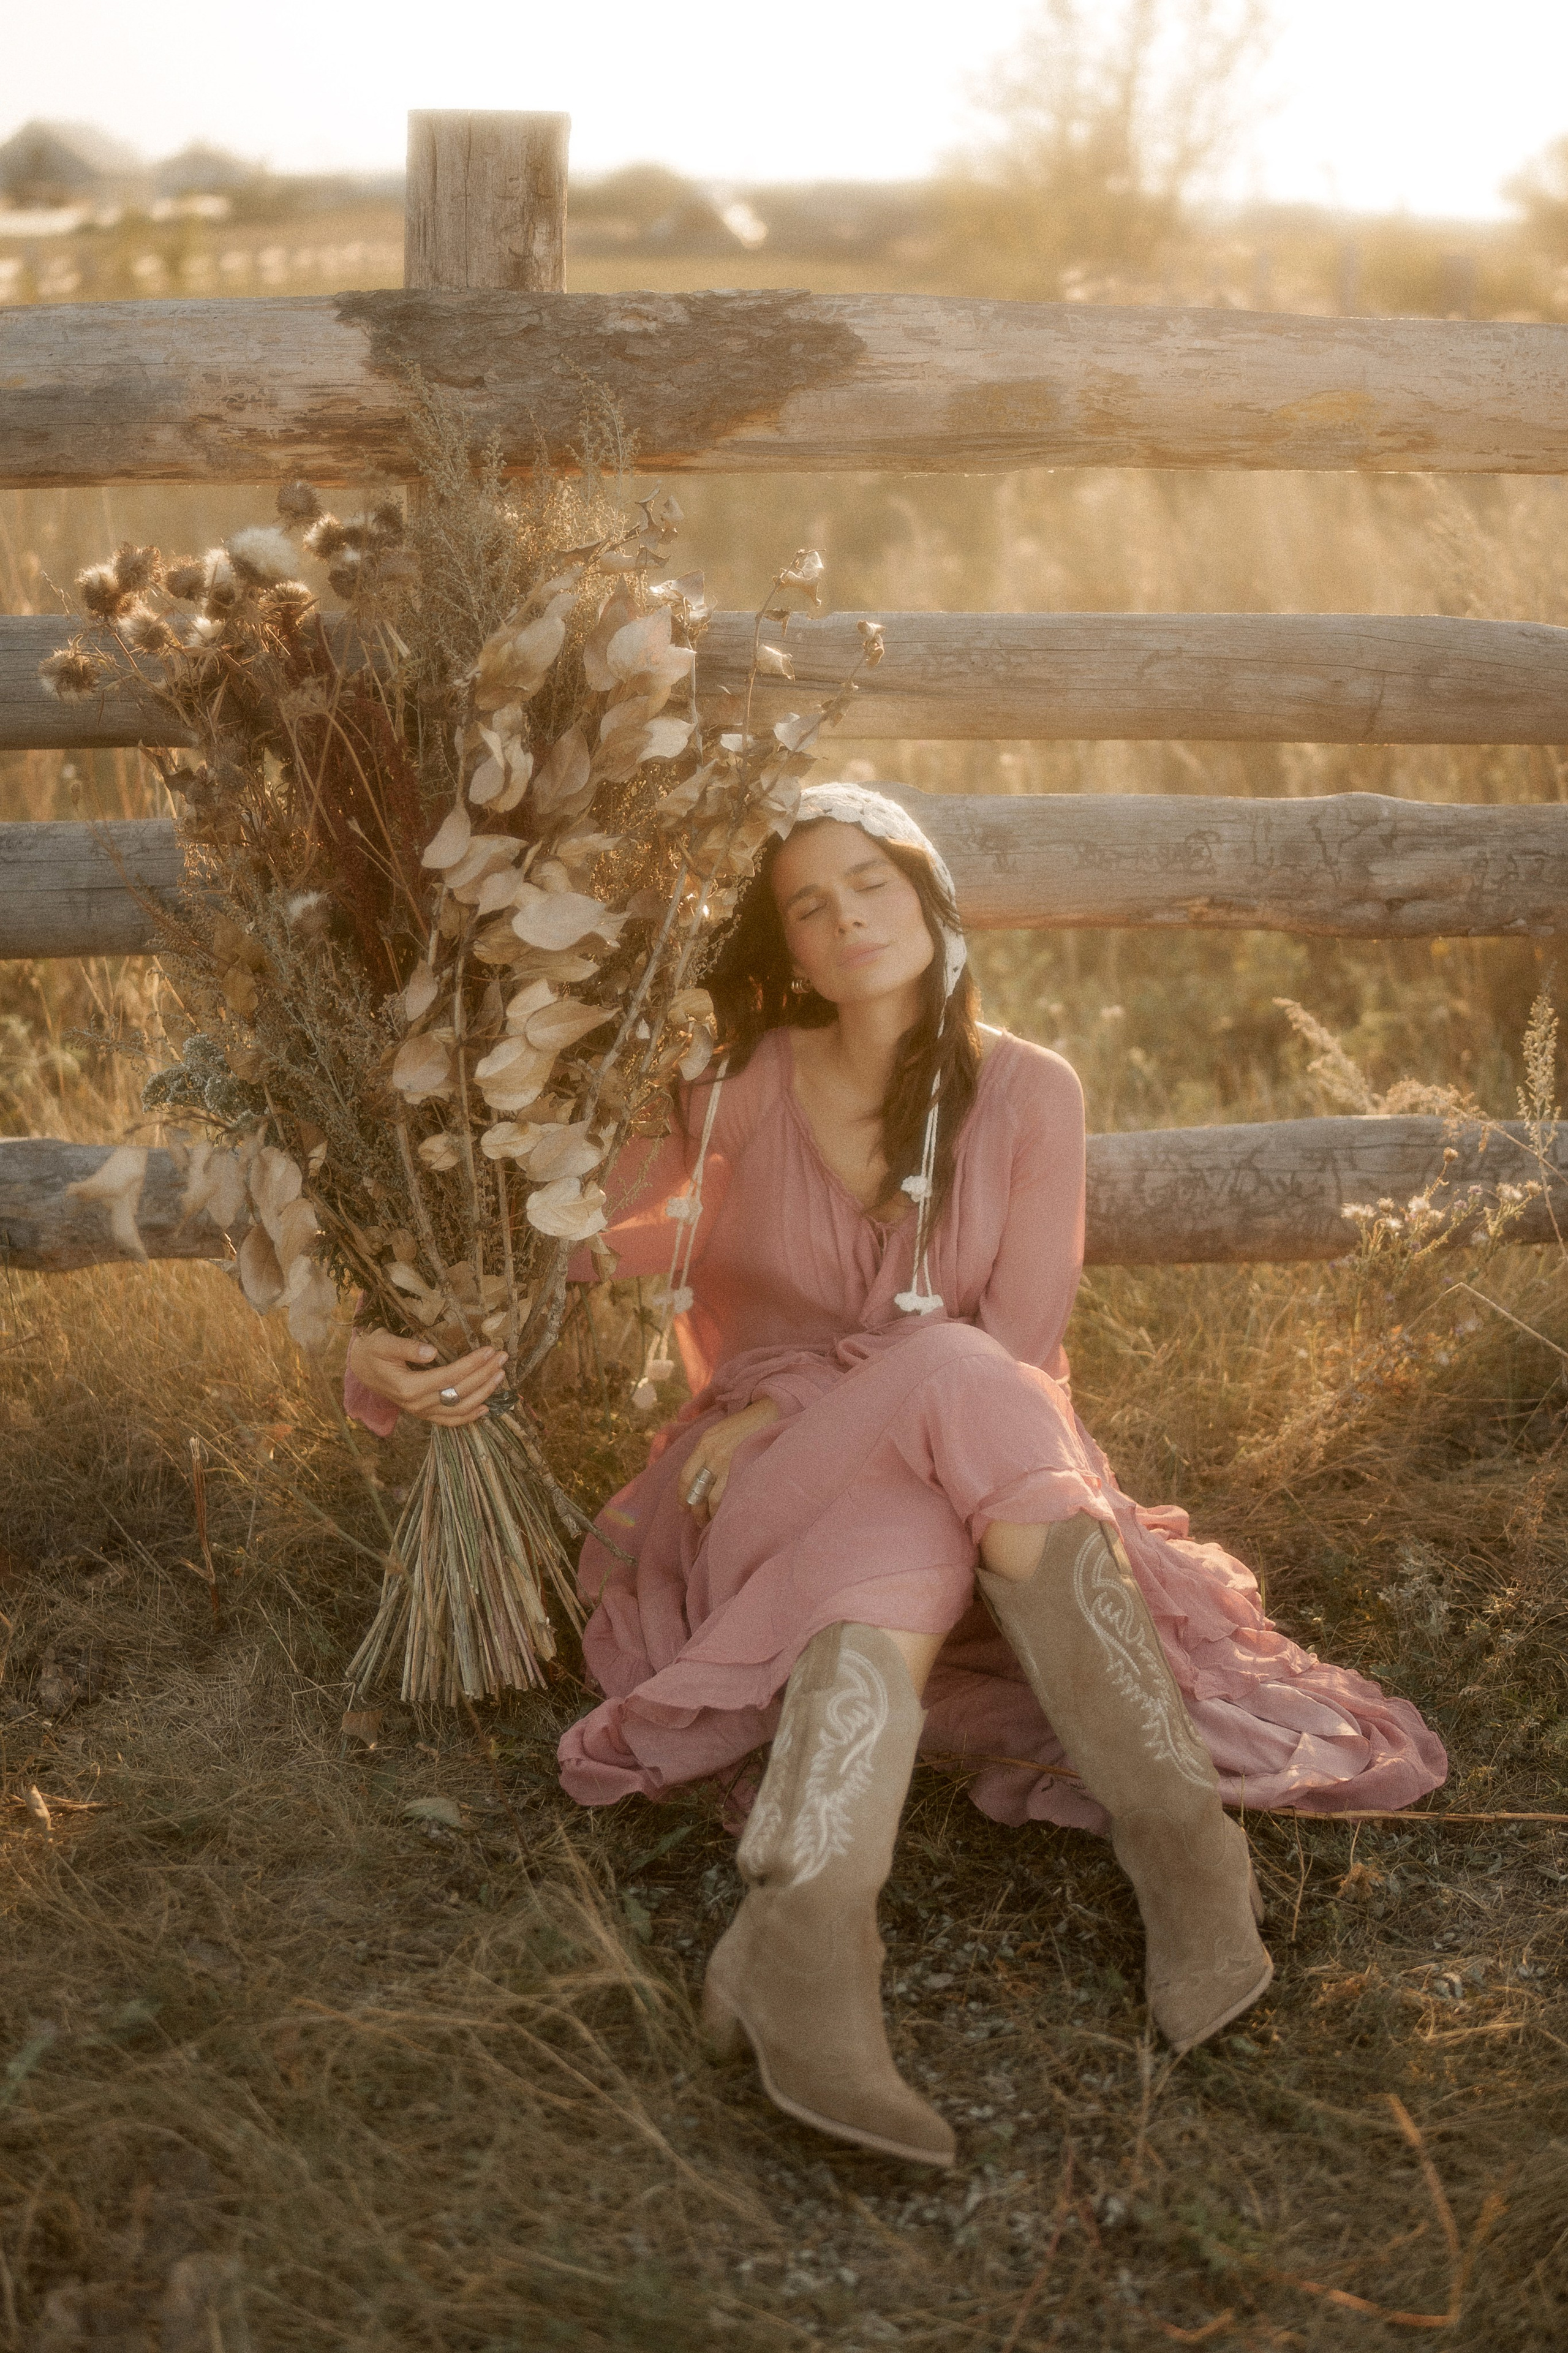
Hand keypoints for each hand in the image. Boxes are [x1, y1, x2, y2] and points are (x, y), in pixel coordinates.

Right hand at [348, 1330, 507, 1427]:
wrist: (362, 1368)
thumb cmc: (374, 1351)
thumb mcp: (384, 1343)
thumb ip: (406, 1347)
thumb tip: (431, 1352)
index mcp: (408, 1387)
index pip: (449, 1376)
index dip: (472, 1364)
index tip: (490, 1350)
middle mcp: (417, 1405)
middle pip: (459, 1392)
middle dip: (484, 1375)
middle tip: (502, 1358)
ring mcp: (421, 1413)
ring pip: (460, 1409)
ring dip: (484, 1394)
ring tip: (501, 1375)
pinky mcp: (424, 1414)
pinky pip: (450, 1421)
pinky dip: (470, 1416)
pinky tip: (486, 1407)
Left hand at [681, 1398, 779, 1525]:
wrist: (771, 1412)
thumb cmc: (746, 1423)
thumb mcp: (718, 1432)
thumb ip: (706, 1451)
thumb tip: (698, 1475)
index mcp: (704, 1443)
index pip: (685, 1477)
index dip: (682, 1496)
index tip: (683, 1508)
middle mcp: (712, 1454)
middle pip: (696, 1491)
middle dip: (695, 1510)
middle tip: (698, 1520)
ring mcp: (729, 1463)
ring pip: (712, 1499)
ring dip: (709, 1514)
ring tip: (713, 1521)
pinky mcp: (745, 1469)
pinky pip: (730, 1497)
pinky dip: (725, 1509)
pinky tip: (727, 1513)